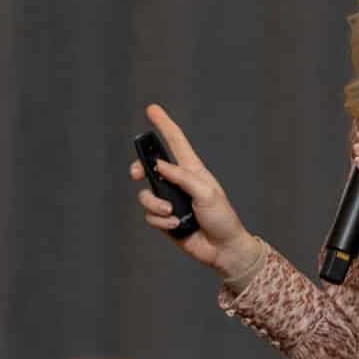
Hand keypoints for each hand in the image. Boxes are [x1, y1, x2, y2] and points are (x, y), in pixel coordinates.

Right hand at [127, 103, 262, 281]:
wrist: (222, 249)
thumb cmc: (222, 218)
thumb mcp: (206, 193)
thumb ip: (182, 177)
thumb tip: (160, 165)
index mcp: (192, 170)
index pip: (175, 141)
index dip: (163, 124)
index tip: (151, 109)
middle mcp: (178, 183)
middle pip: (150, 167)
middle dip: (139, 168)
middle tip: (136, 173)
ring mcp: (170, 201)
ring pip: (146, 195)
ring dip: (155, 205)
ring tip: (172, 213)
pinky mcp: (165, 219)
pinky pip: (150, 216)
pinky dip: (161, 221)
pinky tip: (176, 226)